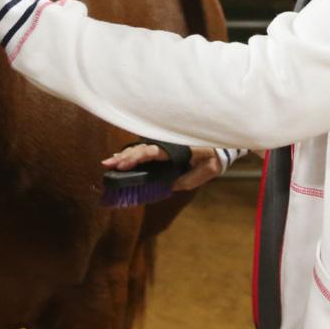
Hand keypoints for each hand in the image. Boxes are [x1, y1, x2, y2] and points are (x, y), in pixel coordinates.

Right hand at [102, 144, 224, 191]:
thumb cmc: (215, 155)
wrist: (222, 142)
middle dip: (124, 156)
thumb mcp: (207, 169)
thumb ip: (189, 179)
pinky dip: (133, 153)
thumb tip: (171, 186)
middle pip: (141, 148)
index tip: (122, 164)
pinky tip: (122, 158)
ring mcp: (166, 143)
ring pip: (142, 147)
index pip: (152, 152)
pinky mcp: (166, 147)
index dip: (136, 157)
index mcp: (176, 148)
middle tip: (107, 164)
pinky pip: (146, 148)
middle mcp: (168, 143)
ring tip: (109, 162)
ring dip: (126, 154)